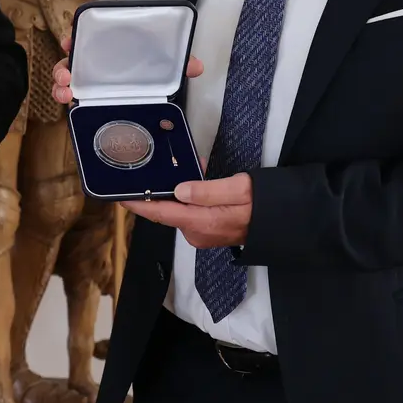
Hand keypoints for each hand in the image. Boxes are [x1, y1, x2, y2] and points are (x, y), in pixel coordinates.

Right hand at [50, 35, 204, 105]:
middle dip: (62, 66)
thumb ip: (179, 60)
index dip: (75, 36)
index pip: (86, 36)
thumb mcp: (165, 58)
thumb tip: (197, 67)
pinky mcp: (90, 97)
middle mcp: (94, 62)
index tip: (69, 39)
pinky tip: (67, 104)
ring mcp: (89, 80)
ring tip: (64, 94)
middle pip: (71, 60)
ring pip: (68, 80)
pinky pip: (74, 97)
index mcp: (107, 46)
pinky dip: (67, 99)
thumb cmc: (151, 60)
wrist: (151, 75)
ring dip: (60, 85)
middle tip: (66, 74)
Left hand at [122, 173, 252, 247]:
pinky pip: (190, 212)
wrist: (282, 222)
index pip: (161, 214)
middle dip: (160, 190)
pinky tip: (197, 181)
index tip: (120, 196)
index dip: (139, 204)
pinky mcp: (208, 231)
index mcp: (202, 222)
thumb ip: (207, 191)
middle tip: (157, 168)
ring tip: (183, 170)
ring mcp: (202, 234)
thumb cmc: (264, 203)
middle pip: (168, 211)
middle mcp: (198, 233)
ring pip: (179, 210)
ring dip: (177, 192)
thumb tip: (179, 191)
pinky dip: (189, 197)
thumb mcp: (239, 189)